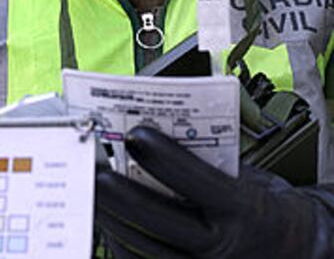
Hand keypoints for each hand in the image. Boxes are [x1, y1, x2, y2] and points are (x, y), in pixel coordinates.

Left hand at [95, 126, 333, 257]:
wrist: (287, 248)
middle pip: (157, 221)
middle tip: (94, 168)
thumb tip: (154, 141)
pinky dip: (122, 245)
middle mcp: (219, 246)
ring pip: (144, 249)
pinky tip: (109, 223)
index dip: (162, 156)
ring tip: (92, 192)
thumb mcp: (242, 176)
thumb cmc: (262, 206)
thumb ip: (202, 163)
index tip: (136, 133)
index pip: (194, 181)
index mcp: (240, 209)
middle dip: (119, 194)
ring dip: (112, 219)